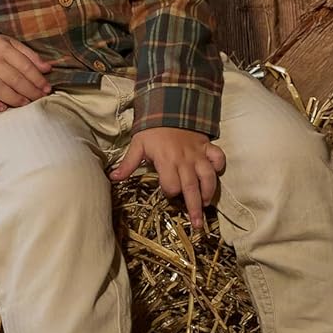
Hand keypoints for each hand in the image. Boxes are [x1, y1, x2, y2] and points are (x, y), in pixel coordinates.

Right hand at [0, 35, 53, 113]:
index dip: (38, 78)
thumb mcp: (10, 43)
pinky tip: (3, 108)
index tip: (47, 88)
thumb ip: (29, 55)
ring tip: (27, 103)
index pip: (25, 66)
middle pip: (15, 79)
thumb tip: (48, 68)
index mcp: (3, 49)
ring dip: (15, 98)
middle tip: (40, 98)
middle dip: (30, 91)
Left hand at [110, 127, 225, 229]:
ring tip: (206, 204)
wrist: (168, 107)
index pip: (171, 185)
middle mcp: (184, 160)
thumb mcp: (138, 144)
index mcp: (166, 161)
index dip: (169, 192)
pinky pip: (218, 156)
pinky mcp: (206, 146)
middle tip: (197, 225)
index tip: (167, 192)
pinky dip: (219, 165)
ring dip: (209, 192)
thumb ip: (128, 163)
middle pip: (191, 187)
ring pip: (208, 176)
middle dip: (195, 207)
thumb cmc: (151, 129)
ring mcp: (197, 154)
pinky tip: (216, 174)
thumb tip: (113, 178)